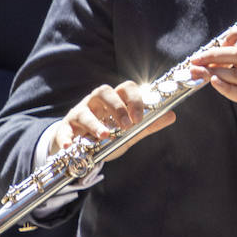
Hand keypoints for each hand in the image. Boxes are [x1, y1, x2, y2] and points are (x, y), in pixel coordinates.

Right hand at [53, 81, 177, 160]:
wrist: (81, 148)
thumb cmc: (108, 135)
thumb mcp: (129, 132)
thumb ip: (147, 125)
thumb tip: (172, 115)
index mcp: (115, 99)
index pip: (126, 88)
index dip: (134, 100)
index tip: (140, 117)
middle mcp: (96, 102)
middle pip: (103, 91)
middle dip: (116, 107)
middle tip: (126, 125)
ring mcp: (79, 112)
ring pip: (84, 110)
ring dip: (95, 123)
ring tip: (105, 135)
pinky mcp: (65, 127)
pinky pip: (64, 130)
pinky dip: (67, 137)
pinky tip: (71, 146)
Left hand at [188, 28, 236, 141]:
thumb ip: (236, 62)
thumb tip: (206, 59)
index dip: (235, 34)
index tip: (219, 42)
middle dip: (212, 55)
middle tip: (195, 60)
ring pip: (236, 74)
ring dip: (213, 72)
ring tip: (197, 72)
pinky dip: (224, 87)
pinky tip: (213, 82)